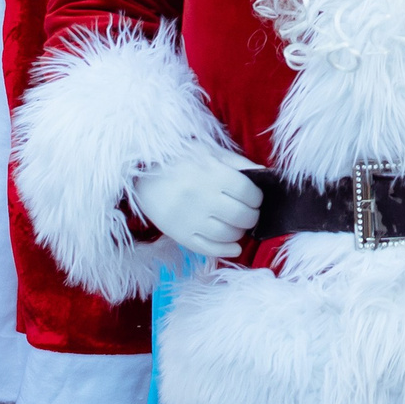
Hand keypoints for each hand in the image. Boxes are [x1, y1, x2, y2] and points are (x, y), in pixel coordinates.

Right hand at [129, 150, 261, 259]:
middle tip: (249, 213)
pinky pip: (207, 249)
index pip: (249, 193)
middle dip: (251, 216)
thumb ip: (238, 163)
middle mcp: (202, 198)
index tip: (255, 198)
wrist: (139, 174)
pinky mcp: (178, 234)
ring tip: (238, 225)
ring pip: (227, 234)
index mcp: (212, 174)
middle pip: (241, 215)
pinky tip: (233, 246)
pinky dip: (225, 250)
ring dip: (240, 232)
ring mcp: (189, 218)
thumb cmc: (179, 160)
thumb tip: (264, 174)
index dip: (257, 197)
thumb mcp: (209, 152)